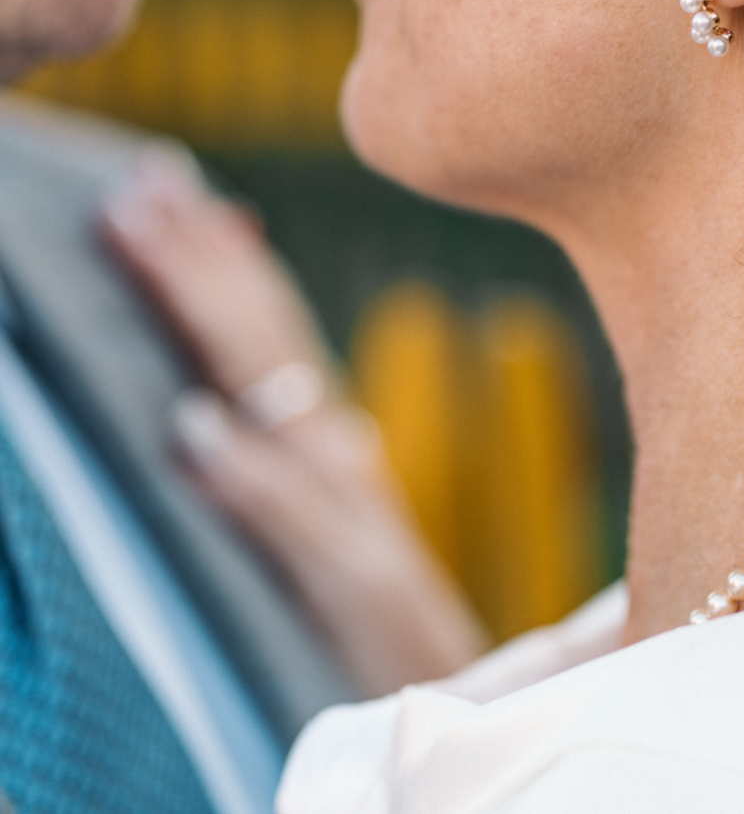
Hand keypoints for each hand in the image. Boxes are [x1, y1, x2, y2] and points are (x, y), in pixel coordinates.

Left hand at [101, 150, 488, 693]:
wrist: (465, 702)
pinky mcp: (354, 583)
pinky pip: (297, 524)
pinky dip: (250, 476)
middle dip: (192, 254)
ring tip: (148, 249)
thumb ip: (277, 463)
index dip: (207, 249)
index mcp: (324, 435)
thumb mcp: (328, 521)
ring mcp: (351, 512)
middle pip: (259, 334)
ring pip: (272, 395)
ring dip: (206, 316)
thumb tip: (203, 404)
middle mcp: (337, 454)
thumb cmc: (376, 615)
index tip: (158, 184)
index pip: (261, 320)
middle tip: (136, 185)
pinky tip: (199, 433)